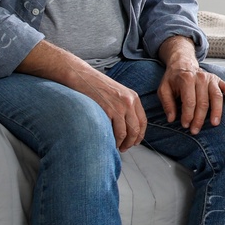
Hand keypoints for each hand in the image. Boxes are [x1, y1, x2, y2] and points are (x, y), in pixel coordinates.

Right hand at [17, 38, 147, 151]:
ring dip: (122, 143)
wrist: (82, 77)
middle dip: (132, 142)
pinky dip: (113, 140)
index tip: (135, 141)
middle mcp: (129, 102)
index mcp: (133, 97)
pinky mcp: (108, 111)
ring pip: (126, 133)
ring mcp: (119, 106)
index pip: (143, 121)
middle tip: (126, 148)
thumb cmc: (96, 86)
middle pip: (136, 129)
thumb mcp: (117, 93)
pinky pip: (115, 132)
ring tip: (117, 147)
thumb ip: (125, 106)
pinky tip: (109, 142)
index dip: (140, 134)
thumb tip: (128, 125)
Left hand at [157, 60, 224, 134]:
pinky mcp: (218, 79)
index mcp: (186, 79)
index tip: (185, 125)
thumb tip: (171, 119)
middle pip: (203, 102)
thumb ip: (167, 104)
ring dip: (216, 111)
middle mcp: (200, 78)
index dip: (188, 116)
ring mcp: (211, 78)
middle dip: (199, 119)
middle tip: (195, 130)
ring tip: (215, 124)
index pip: (189, 102)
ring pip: (216, 97)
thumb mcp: (163, 89)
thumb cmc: (173, 80)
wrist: (183, 64)